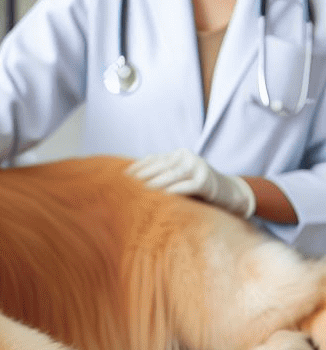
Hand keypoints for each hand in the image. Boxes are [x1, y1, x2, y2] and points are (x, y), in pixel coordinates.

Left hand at [127, 148, 255, 218]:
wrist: (229, 194)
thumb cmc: (196, 188)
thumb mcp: (178, 177)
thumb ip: (160, 175)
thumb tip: (130, 181)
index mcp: (177, 154)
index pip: (152, 159)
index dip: (137, 167)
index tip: (120, 176)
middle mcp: (187, 156)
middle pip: (160, 166)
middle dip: (142, 175)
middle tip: (125, 184)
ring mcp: (198, 167)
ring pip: (173, 174)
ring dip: (155, 183)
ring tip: (139, 191)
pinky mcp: (206, 181)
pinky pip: (188, 186)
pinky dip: (176, 190)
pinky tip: (164, 196)